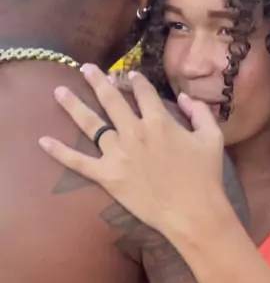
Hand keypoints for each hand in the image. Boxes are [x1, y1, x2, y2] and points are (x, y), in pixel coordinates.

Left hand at [39, 64, 225, 243]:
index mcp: (159, 120)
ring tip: (59, 92)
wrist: (194, 212)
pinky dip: (60, 152)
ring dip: (73, 105)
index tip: (128, 75)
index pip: (142, 92)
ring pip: (90, 123)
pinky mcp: (108, 176)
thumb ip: (201, 113)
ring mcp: (118, 153)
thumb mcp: (212, 138)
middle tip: (86, 69)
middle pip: (110, 99)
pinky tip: (43, 141)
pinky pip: (79, 162)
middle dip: (98, 81)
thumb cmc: (207, 177)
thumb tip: (187, 98)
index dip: (135, 80)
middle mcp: (134, 131)